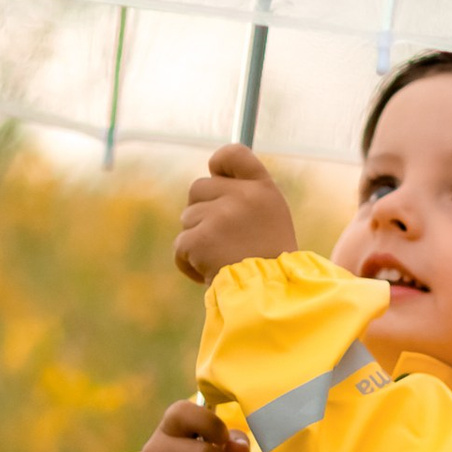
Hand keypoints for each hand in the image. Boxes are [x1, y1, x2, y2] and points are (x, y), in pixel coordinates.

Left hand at [174, 143, 299, 286]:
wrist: (270, 298)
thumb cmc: (269, 262)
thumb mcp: (270, 220)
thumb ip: (245, 196)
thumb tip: (211, 173)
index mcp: (263, 189)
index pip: (235, 153)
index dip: (219, 162)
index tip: (216, 173)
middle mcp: (243, 196)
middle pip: (198, 187)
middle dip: (201, 212)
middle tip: (223, 239)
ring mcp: (221, 216)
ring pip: (187, 218)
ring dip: (196, 240)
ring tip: (221, 259)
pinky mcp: (200, 239)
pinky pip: (180, 245)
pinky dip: (188, 262)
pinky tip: (209, 273)